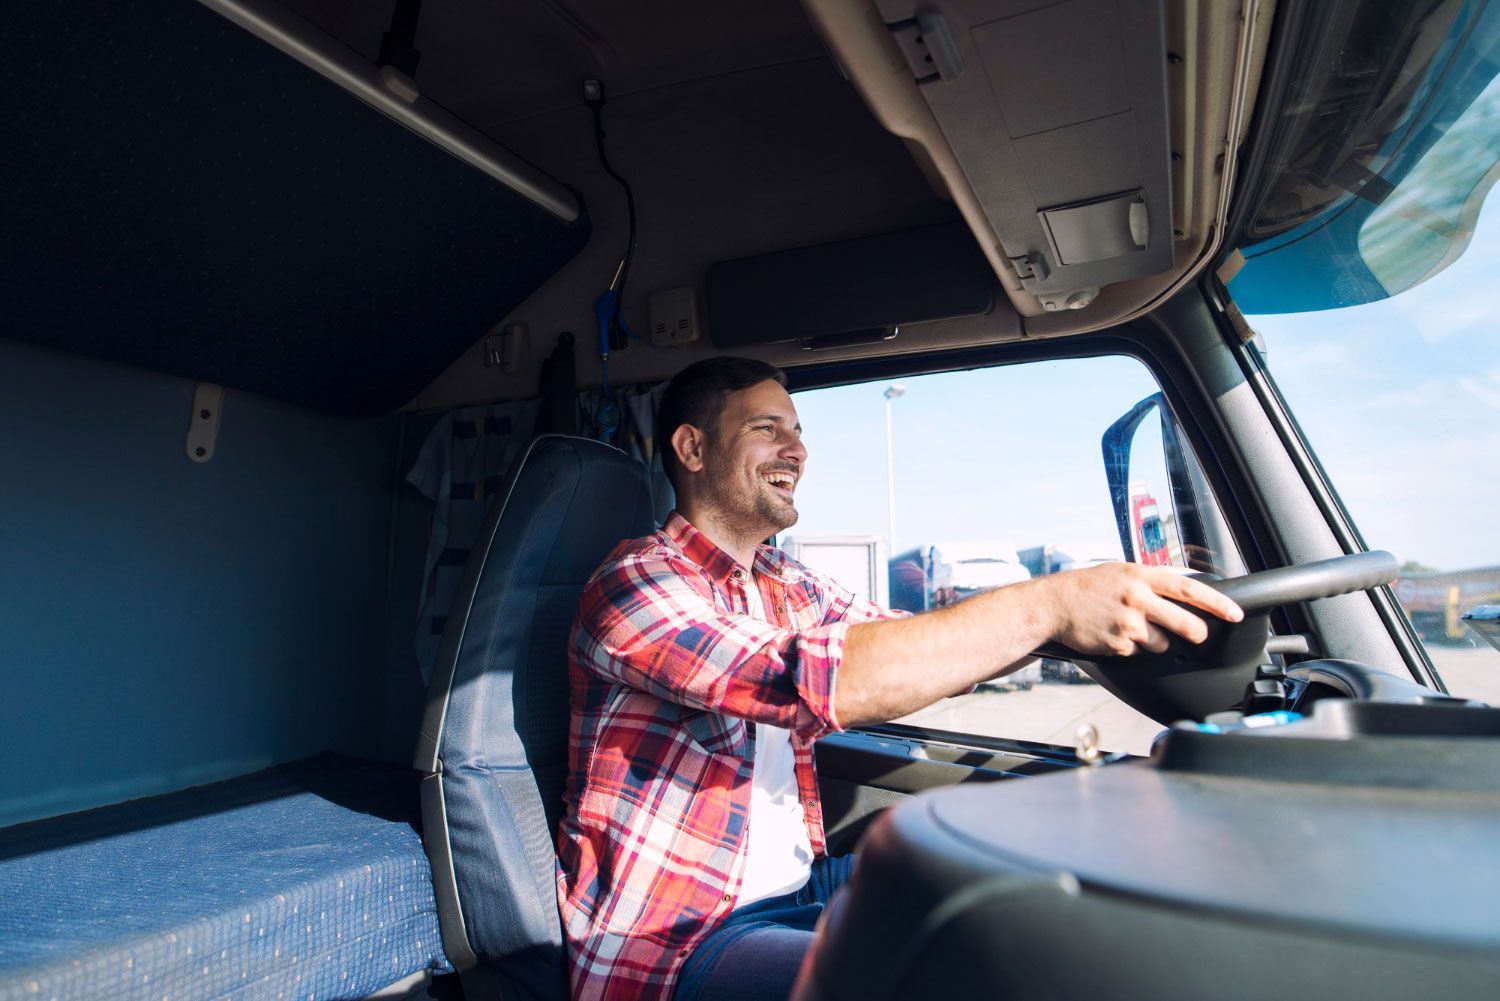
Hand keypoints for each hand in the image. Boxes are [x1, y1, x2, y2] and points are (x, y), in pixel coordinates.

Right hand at [1043, 563, 1242, 656]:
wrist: (1055, 604)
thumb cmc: (1091, 585)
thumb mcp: (1124, 571)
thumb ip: (1156, 578)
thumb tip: (1191, 584)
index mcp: (1142, 576)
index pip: (1189, 589)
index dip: (1217, 603)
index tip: (1236, 613)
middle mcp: (1137, 598)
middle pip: (1185, 623)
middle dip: (1197, 632)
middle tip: (1197, 634)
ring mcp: (1128, 624)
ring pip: (1163, 642)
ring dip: (1154, 639)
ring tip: (1130, 625)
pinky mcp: (1119, 645)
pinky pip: (1140, 652)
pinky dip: (1132, 646)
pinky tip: (1115, 633)